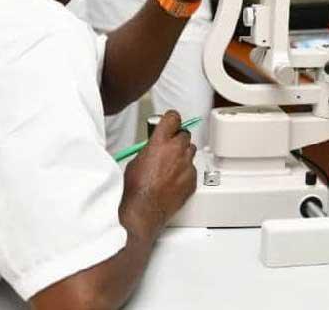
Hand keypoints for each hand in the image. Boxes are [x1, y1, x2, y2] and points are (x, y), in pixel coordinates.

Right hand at [121, 111, 196, 238]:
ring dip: (182, 155)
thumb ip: (149, 148)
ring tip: (170, 166)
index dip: (171, 120)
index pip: (173, 118)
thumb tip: (154, 148)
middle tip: (169, 147)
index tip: (171, 122)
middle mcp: (176, 150)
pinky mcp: (192, 179)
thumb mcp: (136, 160)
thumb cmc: (136, 188)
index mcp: (160, 142)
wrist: (143, 210)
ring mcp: (186, 165)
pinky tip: (173, 180)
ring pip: (191, 151)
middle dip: (177, 139)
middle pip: (185, 135)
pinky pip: (192, 169)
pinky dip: (185, 172)